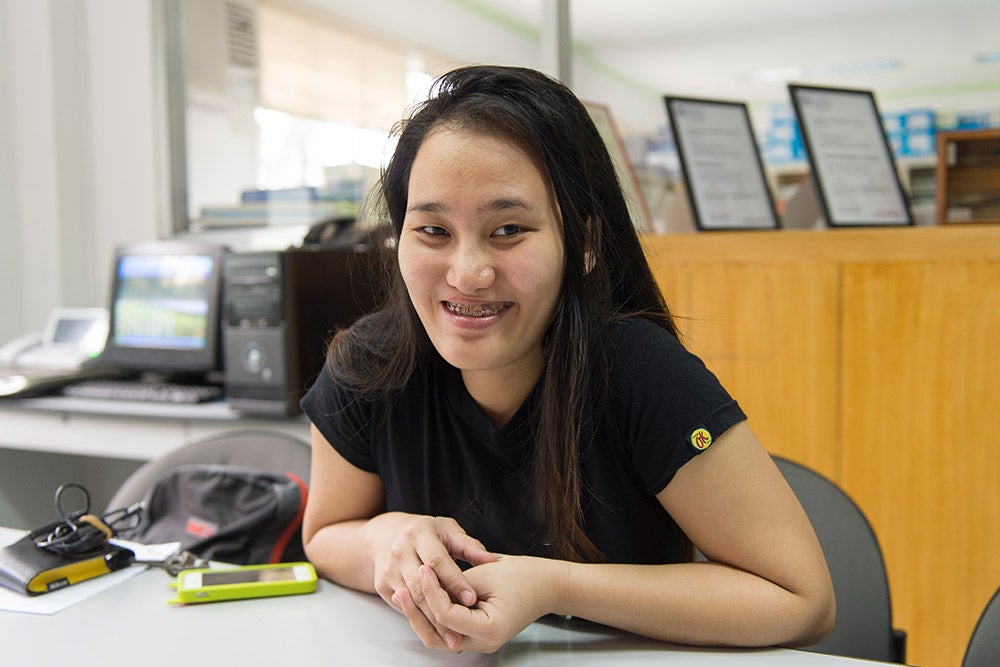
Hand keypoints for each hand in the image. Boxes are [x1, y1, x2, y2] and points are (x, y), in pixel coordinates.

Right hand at [366, 513, 495, 647]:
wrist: (387, 536)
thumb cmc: (426, 533)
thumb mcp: (448, 531)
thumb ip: (469, 547)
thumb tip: (494, 560)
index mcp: (418, 533)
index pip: (437, 561)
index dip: (455, 581)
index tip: (472, 599)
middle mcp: (399, 551)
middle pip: (420, 585)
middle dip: (442, 608)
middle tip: (462, 629)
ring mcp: (388, 569)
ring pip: (411, 600)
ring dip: (431, 620)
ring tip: (451, 636)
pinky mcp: (382, 585)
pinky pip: (402, 606)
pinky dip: (419, 618)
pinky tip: (435, 629)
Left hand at [406, 555, 563, 653]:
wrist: (546, 584)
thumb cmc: (523, 577)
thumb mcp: (486, 576)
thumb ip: (456, 584)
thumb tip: (426, 584)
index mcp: (489, 630)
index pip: (447, 616)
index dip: (432, 592)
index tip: (423, 570)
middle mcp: (483, 642)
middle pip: (437, 635)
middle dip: (417, 612)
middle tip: (401, 588)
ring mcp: (479, 641)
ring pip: (438, 637)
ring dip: (420, 616)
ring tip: (403, 593)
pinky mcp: (475, 633)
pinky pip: (447, 629)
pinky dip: (433, 615)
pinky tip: (421, 597)